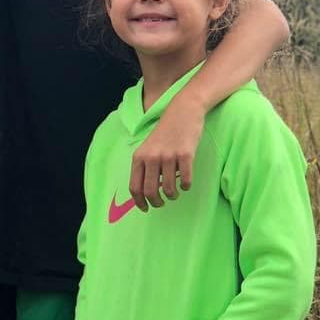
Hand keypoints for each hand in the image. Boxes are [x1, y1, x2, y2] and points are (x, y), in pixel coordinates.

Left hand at [129, 93, 205, 210]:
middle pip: (150, 191)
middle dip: (156, 203)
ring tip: (174, 192)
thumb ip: (145, 165)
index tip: (145, 208)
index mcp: (139, 156)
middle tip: (161, 203)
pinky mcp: (185, 155)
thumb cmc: (165, 131)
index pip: (134, 186)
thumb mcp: (148, 147)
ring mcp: (168, 156)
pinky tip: (186, 183)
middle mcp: (152, 157)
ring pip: (168, 189)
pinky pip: (185, 180)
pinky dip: (186, 186)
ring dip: (172, 195)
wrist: (183, 110)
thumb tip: (145, 191)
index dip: (139, 202)